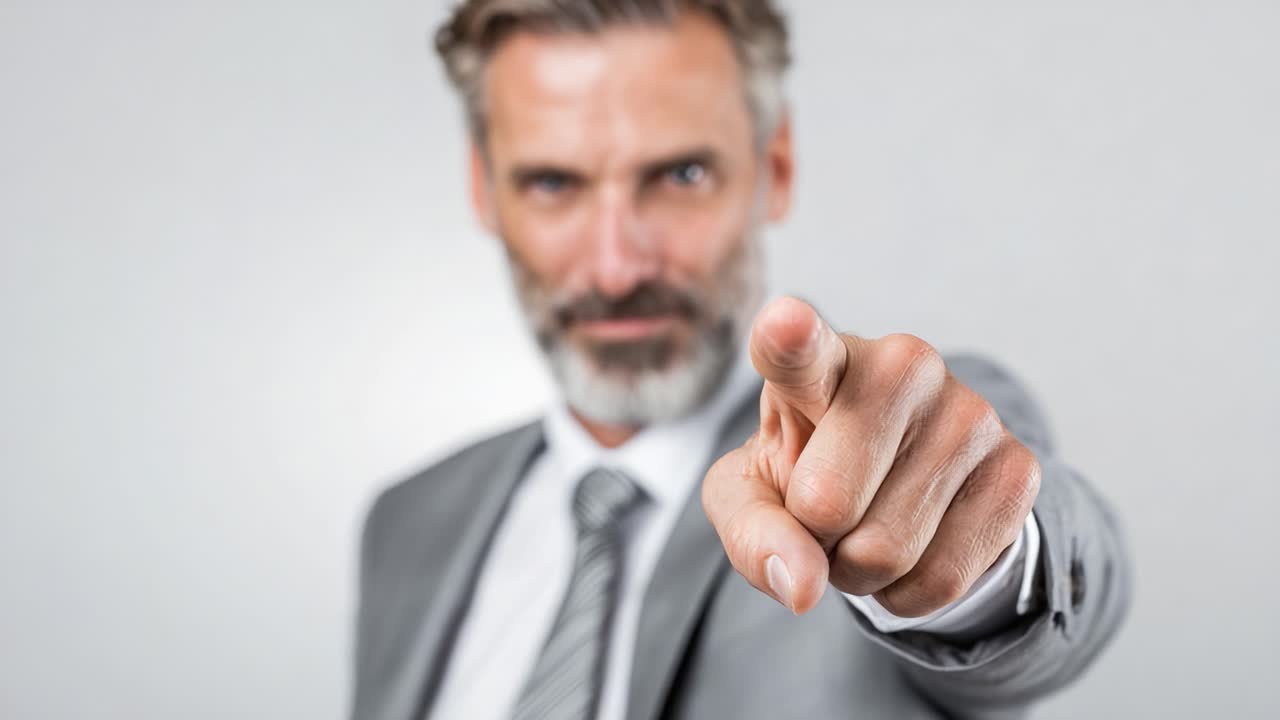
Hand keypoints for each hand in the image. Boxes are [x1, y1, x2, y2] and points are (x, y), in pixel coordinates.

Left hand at [702, 297, 1039, 615]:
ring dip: (860, 571)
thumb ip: (752, 533)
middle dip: (815, 540)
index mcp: (819, 360)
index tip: (784, 323)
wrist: (895, 485)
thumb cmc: (806, 475)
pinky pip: (942, 578)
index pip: (798, 349)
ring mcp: (968, 412)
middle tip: (825, 517)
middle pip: (827, 504)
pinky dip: (907, 594)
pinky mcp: (1017, 467)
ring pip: (887, 551)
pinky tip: (910, 553)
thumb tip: (803, 585)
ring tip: (865, 529)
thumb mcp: (749, 498)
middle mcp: (901, 365)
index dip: (789, 338)